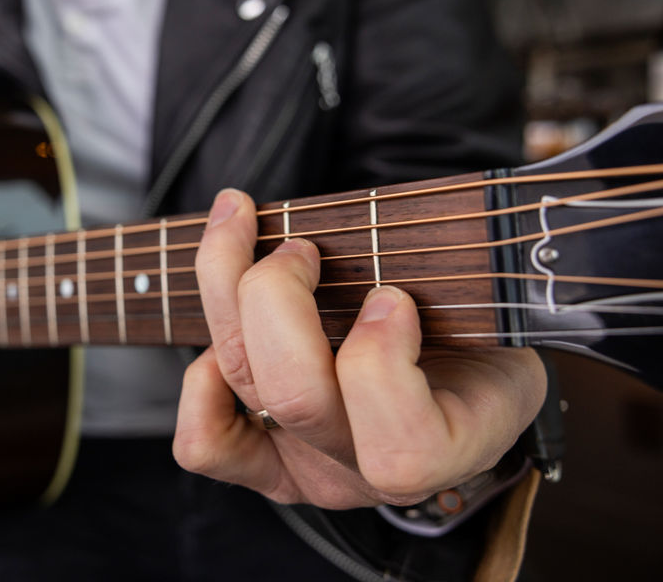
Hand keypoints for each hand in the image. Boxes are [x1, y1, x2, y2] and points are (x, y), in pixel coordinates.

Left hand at [173, 189, 546, 507]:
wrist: (458, 374)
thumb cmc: (477, 327)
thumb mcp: (498, 310)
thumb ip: (462, 289)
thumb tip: (391, 255)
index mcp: (449, 446)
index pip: (402, 448)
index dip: (382, 358)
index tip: (394, 296)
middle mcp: (369, 469)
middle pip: (294, 396)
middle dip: (279, 294)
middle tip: (303, 246)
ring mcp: (311, 468)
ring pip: (243, 384)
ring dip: (227, 290)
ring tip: (240, 227)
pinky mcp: (266, 464)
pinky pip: (206, 446)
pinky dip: (198, 385)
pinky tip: (225, 331)